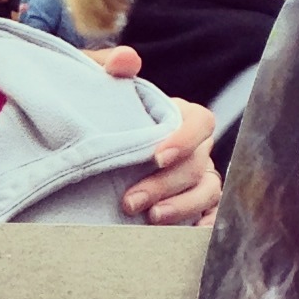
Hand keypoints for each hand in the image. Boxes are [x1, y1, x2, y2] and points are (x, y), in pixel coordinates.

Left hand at [99, 80, 221, 225]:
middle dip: (166, 183)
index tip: (155, 156)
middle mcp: (194, 150)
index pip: (201, 122)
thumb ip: (110, 70)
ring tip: (150, 219)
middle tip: (131, 200)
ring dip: (182, 206)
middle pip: (198, 164)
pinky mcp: (191, 208)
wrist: (89, 156)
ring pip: (207, 192)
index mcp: (180, 119)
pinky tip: (186, 237)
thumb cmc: (101, 119)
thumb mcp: (99, 90)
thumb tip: (125, 61)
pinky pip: (209, 217)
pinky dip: (204, 227)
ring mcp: (196, 180)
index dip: (184, 139)